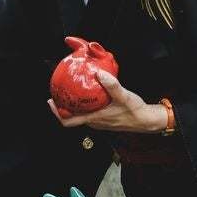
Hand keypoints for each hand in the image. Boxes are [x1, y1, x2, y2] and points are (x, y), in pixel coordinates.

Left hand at [47, 70, 165, 132]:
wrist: (146, 121)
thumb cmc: (134, 111)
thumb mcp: (123, 96)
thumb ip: (111, 85)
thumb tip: (99, 74)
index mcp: (94, 118)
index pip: (69, 121)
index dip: (57, 113)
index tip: (51, 101)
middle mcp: (94, 122)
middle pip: (71, 117)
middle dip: (62, 106)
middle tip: (58, 93)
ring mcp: (99, 122)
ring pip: (80, 115)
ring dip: (73, 106)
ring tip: (70, 92)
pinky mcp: (104, 120)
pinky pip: (89, 114)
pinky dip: (84, 106)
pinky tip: (88, 95)